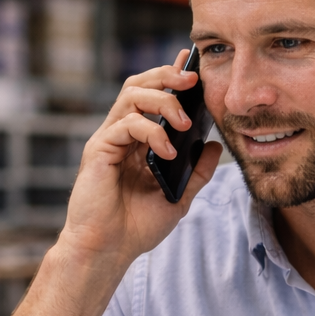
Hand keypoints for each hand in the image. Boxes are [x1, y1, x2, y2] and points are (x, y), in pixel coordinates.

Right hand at [59, 49, 223, 265]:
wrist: (109, 250)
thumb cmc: (137, 227)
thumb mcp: (178, 197)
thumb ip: (197, 172)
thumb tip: (215, 145)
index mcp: (139, 140)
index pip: (154, 96)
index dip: (171, 77)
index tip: (194, 65)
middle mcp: (122, 134)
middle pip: (139, 85)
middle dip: (167, 76)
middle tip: (193, 79)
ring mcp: (109, 139)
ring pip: (131, 97)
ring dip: (162, 101)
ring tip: (184, 122)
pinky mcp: (99, 150)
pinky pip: (126, 124)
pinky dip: (151, 132)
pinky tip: (167, 151)